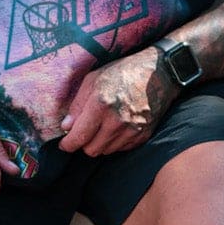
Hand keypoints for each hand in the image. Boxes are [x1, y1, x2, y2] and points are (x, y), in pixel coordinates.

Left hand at [57, 49, 173, 156]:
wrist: (159, 74)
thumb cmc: (123, 73)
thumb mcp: (93, 80)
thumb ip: (77, 105)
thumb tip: (66, 127)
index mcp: (100, 105)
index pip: (79, 137)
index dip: (68, 144)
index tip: (65, 144)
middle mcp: (116, 121)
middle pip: (91, 150)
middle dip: (84, 143)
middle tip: (85, 130)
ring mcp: (131, 131)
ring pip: (106, 151)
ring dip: (100, 142)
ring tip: (103, 125)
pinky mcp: (143, 136)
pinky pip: (121, 149)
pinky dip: (116, 142)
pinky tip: (117, 127)